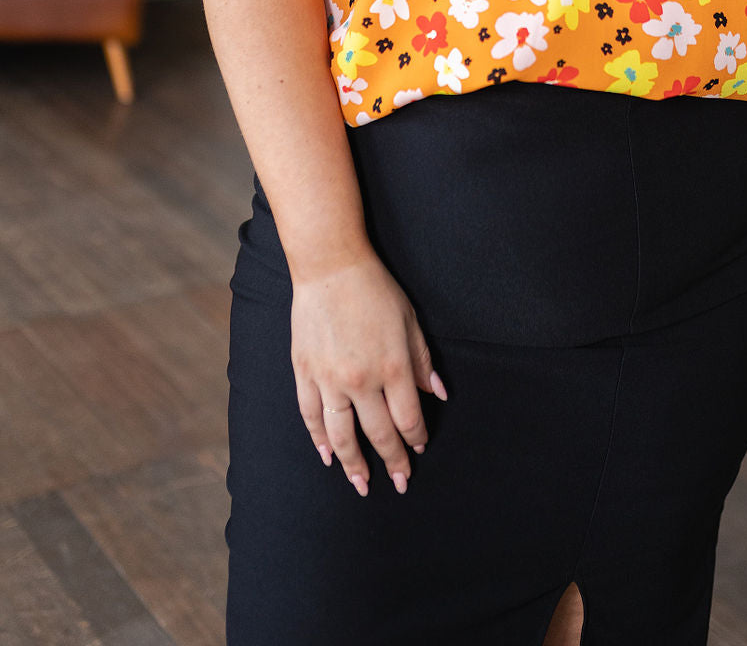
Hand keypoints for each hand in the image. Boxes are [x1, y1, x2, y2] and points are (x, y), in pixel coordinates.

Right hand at [290, 251, 447, 494]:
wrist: (330, 266)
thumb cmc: (375, 290)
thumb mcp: (410, 321)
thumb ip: (422, 361)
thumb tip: (438, 394)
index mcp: (392, 367)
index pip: (408, 418)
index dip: (416, 438)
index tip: (420, 448)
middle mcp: (361, 380)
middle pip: (379, 434)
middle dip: (392, 460)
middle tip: (400, 481)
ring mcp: (329, 379)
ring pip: (342, 435)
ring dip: (353, 464)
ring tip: (362, 484)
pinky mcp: (305, 372)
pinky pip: (311, 415)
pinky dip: (319, 439)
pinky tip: (327, 455)